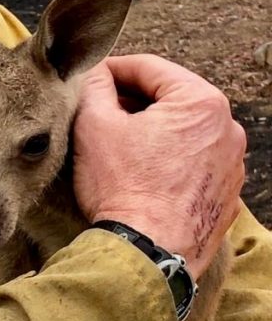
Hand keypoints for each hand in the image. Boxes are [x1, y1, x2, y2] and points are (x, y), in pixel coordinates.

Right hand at [73, 54, 245, 275]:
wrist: (147, 253)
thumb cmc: (122, 187)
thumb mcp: (94, 124)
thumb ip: (94, 85)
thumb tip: (95, 73)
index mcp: (200, 102)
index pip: (148, 67)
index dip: (111, 69)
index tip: (88, 78)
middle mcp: (227, 128)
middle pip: (169, 97)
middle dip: (132, 99)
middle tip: (97, 110)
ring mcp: (232, 163)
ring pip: (182, 128)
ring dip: (150, 128)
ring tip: (115, 142)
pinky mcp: (226, 192)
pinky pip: (193, 159)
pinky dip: (167, 156)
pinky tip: (139, 170)